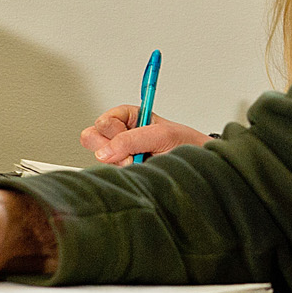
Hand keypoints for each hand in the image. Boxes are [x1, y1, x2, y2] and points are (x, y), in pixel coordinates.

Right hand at [80, 103, 210, 165]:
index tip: (131, 139)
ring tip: (142, 163)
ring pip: (99, 160)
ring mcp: (120, 155)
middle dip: (109, 149)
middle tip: (132, 155)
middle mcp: (120, 135)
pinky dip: (122, 175)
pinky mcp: (123, 172)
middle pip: (91, 138)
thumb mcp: (162, 135)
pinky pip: (109, 175)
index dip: (114, 132)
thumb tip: (104, 152)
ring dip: (119, 164)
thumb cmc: (185, 144)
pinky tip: (139, 171)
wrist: (200, 166)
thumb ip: (132, 140)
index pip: (102, 122)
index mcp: (128, 117)